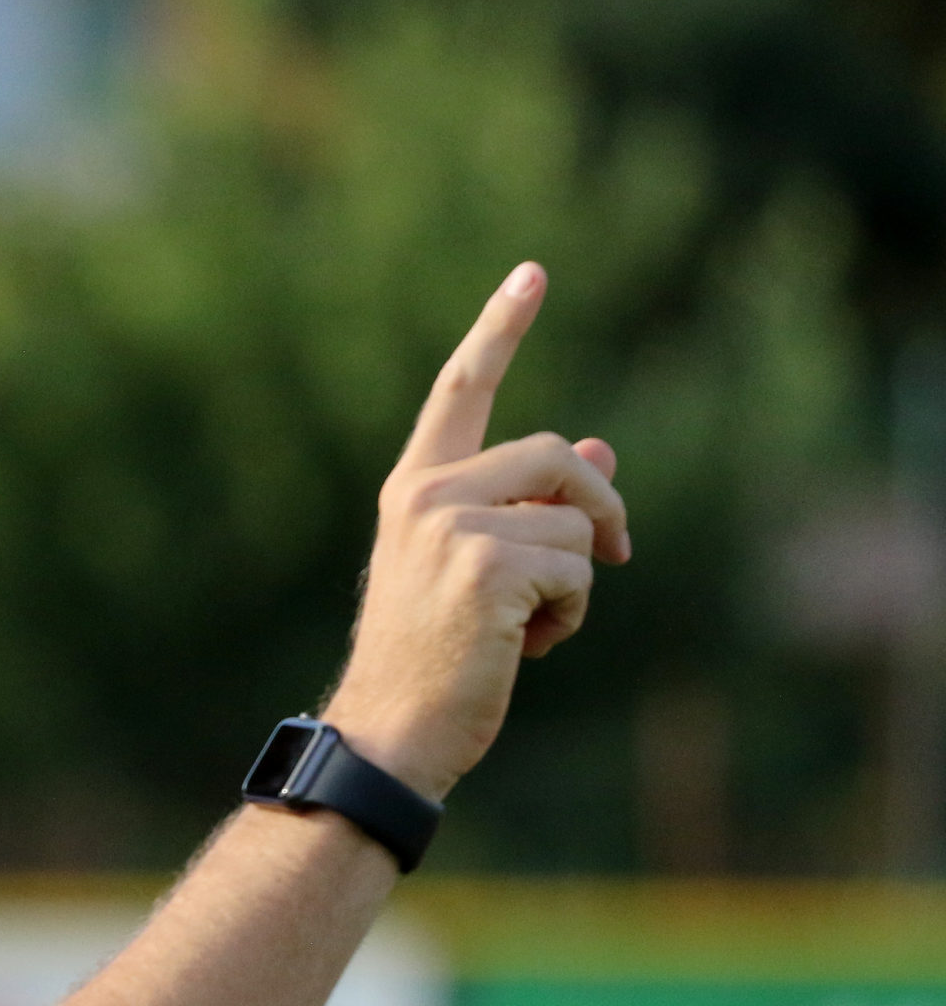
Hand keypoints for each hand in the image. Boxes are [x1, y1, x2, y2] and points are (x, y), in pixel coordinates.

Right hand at [322, 262, 629, 801]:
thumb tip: (604, 446)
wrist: (390, 732)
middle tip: (616, 553)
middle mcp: (425, 495)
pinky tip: (529, 648)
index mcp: (414, 490)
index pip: (461, 389)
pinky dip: (572, 615)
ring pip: (576, 519)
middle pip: (558, 453)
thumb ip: (528, 506)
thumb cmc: (433, 660)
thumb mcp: (478, 572)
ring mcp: (451, 527)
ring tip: (534, 628)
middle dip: (599, 505)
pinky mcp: (486, 566)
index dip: (500, 328)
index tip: (533, 273)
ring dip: (580, 580)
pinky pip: (578, 567)